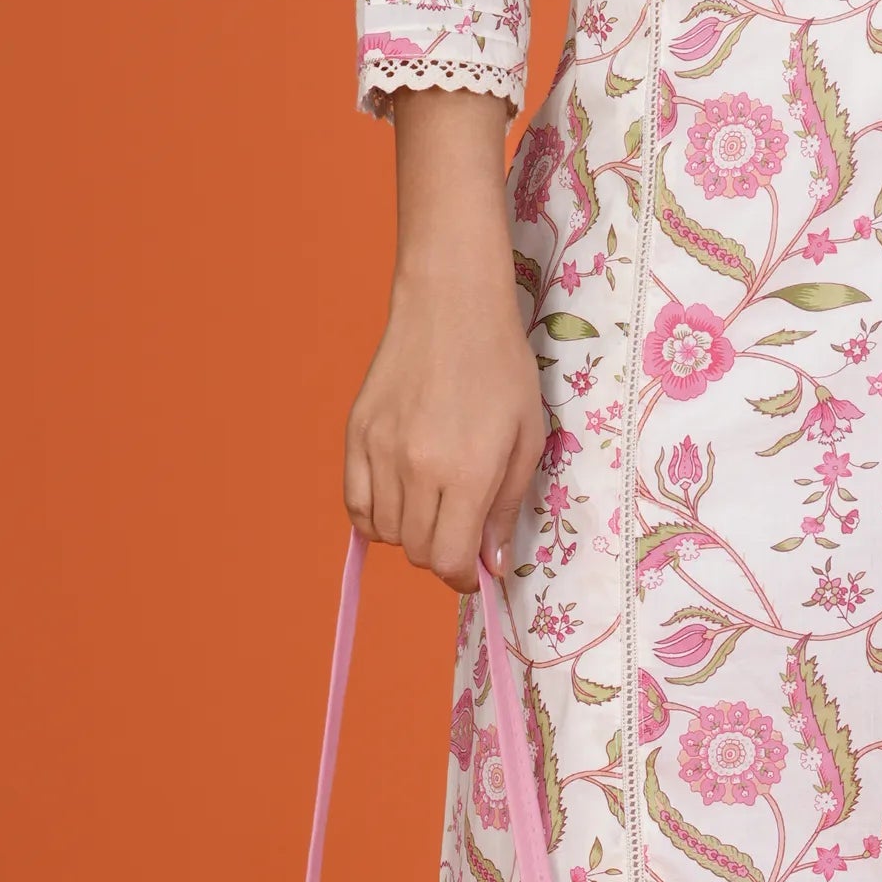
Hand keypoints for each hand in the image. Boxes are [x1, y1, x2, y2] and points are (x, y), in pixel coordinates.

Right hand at [347, 97, 546, 588]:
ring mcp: (379, 451)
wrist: (450, 305)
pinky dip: (374, 515)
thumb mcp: (527, 438)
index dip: (463, 576)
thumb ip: (506, 507)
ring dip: (410, 533)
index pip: (447, 559)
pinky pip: (354, 504)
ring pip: (385, 532)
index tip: (476, 568)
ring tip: (434, 503)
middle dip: (442, 553)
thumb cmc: (501, 368)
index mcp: (466, 472)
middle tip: (461, 529)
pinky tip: (398, 497)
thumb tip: (491, 564)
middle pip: (416, 551)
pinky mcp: (355, 434)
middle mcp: (416, 469)